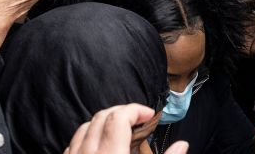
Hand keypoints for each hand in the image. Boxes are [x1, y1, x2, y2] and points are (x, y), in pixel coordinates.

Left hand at [65, 104, 188, 153]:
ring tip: (119, 132)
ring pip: (85, 127)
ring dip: (103, 123)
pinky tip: (97, 146)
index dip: (136, 110)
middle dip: (121, 112)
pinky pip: (72, 144)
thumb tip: (182, 145)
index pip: (119, 116)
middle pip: (102, 116)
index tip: (148, 115)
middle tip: (137, 121)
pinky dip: (87, 137)